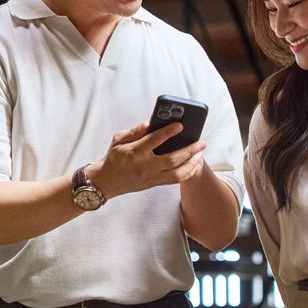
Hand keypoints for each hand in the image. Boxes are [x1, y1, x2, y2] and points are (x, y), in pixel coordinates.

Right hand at [90, 123, 208, 198]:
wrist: (105, 182)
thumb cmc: (112, 158)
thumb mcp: (117, 140)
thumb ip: (133, 131)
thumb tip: (148, 124)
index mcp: (134, 152)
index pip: (155, 140)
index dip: (169, 132)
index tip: (180, 126)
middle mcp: (144, 166)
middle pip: (173, 159)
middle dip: (190, 150)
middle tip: (201, 143)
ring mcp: (150, 177)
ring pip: (177, 173)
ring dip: (192, 164)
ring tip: (200, 154)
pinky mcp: (153, 184)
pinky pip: (174, 180)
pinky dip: (187, 173)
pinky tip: (193, 165)